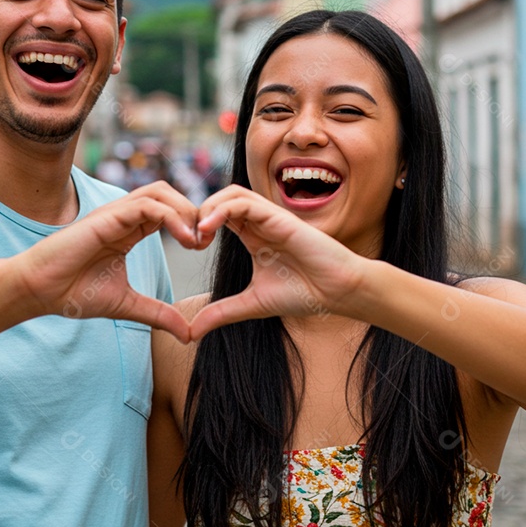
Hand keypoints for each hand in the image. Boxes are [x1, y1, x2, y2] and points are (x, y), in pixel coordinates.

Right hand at [13, 181, 208, 341]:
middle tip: (206, 241)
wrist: (39, 291)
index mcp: (129, 230)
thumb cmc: (73, 293)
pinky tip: (184, 240)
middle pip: (169, 194)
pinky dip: (171, 217)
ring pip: (160, 192)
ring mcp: (114, 213)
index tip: (204, 248)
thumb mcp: (127, 305)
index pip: (169, 211)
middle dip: (194, 212)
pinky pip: (147, 205)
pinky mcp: (106, 217)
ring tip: (196, 240)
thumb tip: (188, 334)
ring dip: (185, 211)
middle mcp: (123, 216)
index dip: (191, 224)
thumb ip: (158, 314)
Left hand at [188, 185, 365, 338]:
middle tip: (189, 240)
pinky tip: (208, 230)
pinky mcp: (279, 217)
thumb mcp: (251, 304)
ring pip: (230, 193)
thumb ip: (221, 313)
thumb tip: (190, 333)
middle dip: (198, 213)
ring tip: (198, 234)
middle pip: (220, 198)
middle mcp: (259, 222)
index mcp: (252, 235)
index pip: (217, 214)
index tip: (188, 247)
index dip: (197, 225)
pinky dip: (221, 210)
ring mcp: (269, 217)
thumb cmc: (303, 293)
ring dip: (207, 208)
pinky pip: (244, 202)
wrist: (336, 292)